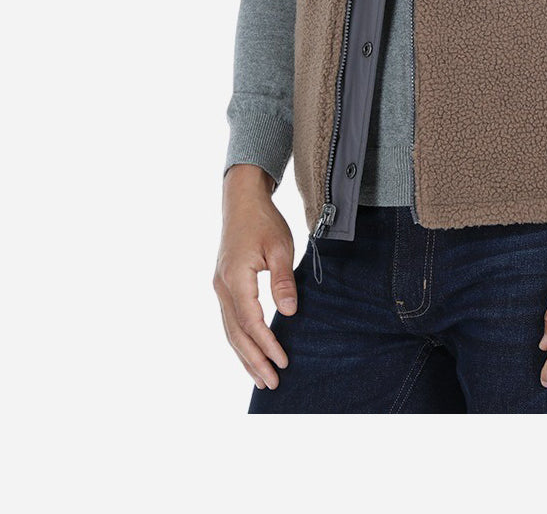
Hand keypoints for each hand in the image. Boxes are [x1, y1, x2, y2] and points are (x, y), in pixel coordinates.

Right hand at [213, 164, 296, 389]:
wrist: (241, 201)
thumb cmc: (263, 221)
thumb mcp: (280, 246)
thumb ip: (283, 280)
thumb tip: (289, 313)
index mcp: (235, 277)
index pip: (251, 321)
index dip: (266, 344)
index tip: (282, 362)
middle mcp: (222, 287)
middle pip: (236, 333)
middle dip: (253, 361)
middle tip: (271, 384)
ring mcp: (219, 288)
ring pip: (230, 331)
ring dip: (244, 356)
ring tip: (260, 379)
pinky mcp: (223, 286)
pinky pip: (230, 320)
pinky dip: (240, 341)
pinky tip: (249, 353)